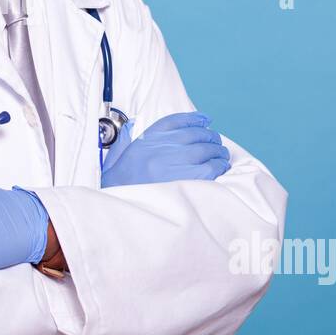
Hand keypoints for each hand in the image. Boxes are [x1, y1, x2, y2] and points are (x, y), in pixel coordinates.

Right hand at [100, 111, 230, 187]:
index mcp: (143, 143)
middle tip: (216, 143)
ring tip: (222, 156)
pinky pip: (210, 168)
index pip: (172, 122)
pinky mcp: (186, 182)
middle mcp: (159, 150)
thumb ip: (123, 141)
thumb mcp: (114, 161)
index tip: (204, 120)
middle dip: (209, 137)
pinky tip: (221, 167)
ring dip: (217, 152)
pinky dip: (219, 166)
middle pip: (193, 135)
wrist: (120, 214)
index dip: (192, 119)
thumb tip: (133, 124)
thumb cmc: (118, 190)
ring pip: (205, 150)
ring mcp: (172, 165)